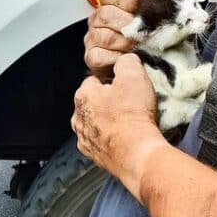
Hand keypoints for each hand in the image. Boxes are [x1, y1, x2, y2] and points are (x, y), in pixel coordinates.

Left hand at [72, 54, 168, 199]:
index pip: (95, 80)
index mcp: (83, 95)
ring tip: (131, 122)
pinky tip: (127, 137)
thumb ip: (126, 61)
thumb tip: (125, 60)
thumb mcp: (134, 74)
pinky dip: (113, 139)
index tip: (127, 85)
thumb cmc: (133, 116)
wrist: (137, 153)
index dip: (113, 80)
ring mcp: (85, 139)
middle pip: (95, 102)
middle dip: (110, 101)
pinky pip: (103, 142)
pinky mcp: (95, 156)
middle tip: (131, 104)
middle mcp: (78, 118)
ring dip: (110, 121)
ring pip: (97, 123)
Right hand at [84, 0, 159, 71]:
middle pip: (106, 14)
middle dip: (128, 23)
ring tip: (138, 45)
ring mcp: (93, 39)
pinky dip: (116, 58)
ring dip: (125, 42)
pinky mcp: (92, 58)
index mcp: (109, 5)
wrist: (138, 64)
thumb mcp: (148, 13)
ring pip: (104, 36)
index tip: (136, 7)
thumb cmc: (141, 37)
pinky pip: (99, 56)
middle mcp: (98, 21)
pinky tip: (127, 57)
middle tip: (142, 31)